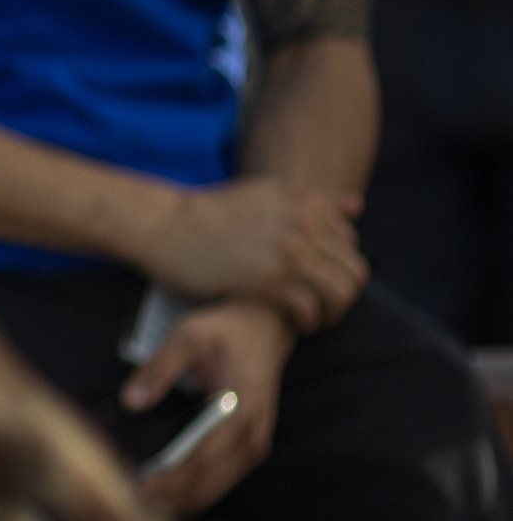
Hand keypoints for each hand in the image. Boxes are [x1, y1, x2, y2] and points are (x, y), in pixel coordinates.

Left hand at [123, 299, 290, 515]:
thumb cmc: (226, 330)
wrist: (267, 326)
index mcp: (240, 414)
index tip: (132, 488)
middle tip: (125, 495)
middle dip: (168, 497)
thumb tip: (130, 402)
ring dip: (179, 498)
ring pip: (214, 489)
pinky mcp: (250, 446)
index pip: (199, 462)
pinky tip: (164, 488)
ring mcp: (255, 445)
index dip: (165, 480)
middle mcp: (253, 438)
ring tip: (139, 495)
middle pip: (207, 484)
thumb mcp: (188, 336)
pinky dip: (193, 489)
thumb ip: (159, 368)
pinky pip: (220, 479)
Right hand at [141, 177, 365, 334]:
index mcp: (304, 200)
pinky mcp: (269, 278)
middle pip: (352, 269)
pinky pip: (309, 307)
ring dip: (333, 312)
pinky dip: (308, 321)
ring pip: (339, 291)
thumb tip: (357, 204)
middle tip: (324, 309)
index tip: (319, 282)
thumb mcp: (265, 195)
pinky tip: (295, 325)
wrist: (163, 225)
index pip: (349, 242)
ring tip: (315, 321)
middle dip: (342, 294)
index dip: (338, 266)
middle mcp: (302, 221)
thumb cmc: (209, 215)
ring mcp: (288, 250)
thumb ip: (312, 201)